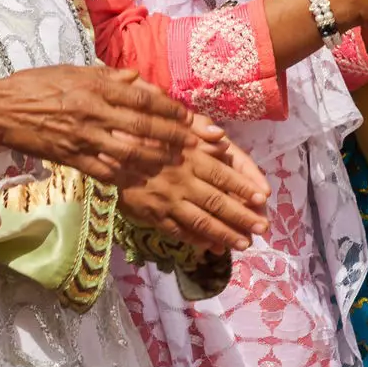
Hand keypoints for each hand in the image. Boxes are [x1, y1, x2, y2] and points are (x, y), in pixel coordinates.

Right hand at [0, 66, 197, 186]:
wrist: (1, 109)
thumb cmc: (37, 85)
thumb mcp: (75, 71)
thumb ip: (110, 77)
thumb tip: (140, 80)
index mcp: (97, 86)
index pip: (145, 98)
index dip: (173, 110)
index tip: (194, 120)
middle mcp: (95, 111)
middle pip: (145, 126)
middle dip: (178, 138)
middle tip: (203, 147)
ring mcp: (84, 138)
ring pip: (131, 151)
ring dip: (161, 160)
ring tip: (184, 167)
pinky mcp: (73, 159)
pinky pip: (107, 170)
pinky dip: (130, 178)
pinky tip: (149, 184)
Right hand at [118, 136, 269, 253]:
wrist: (104, 152)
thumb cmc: (139, 131)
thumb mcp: (167, 120)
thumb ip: (196, 128)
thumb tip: (221, 137)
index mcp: (188, 157)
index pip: (223, 175)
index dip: (244, 188)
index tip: (262, 198)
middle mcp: (181, 181)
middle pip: (218, 202)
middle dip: (243, 217)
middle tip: (263, 228)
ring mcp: (167, 201)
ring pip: (201, 221)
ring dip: (225, 234)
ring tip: (245, 243)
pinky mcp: (152, 214)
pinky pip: (178, 231)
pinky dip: (196, 240)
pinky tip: (212, 246)